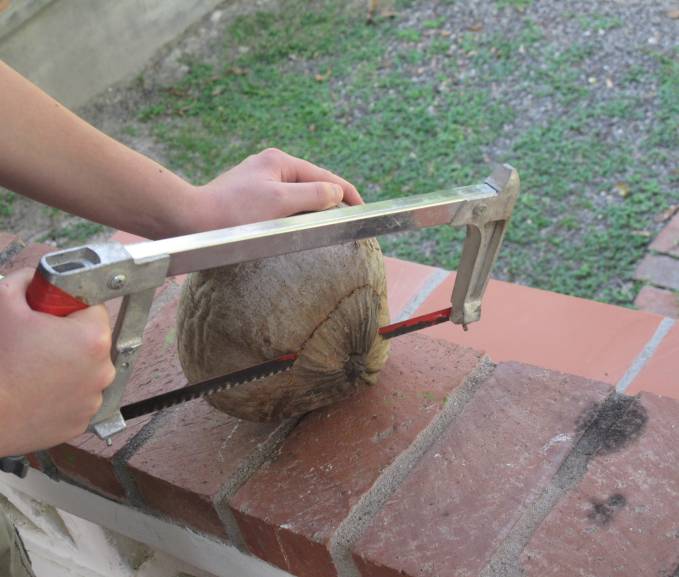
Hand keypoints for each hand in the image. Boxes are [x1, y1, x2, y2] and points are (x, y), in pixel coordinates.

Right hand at [0, 269, 114, 455]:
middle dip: (68, 338)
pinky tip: (38, 391)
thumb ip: (26, 281)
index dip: (69, 308)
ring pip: (86, 371)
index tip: (50, 316)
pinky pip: (77, 399)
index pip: (93, 308)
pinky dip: (62, 395)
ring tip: (34, 369)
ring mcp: (94, 398)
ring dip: (67, 367)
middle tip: (37, 343)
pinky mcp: (82, 421)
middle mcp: (103, 369)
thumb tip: (36, 278)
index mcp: (93, 337)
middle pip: (92, 341)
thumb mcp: (4, 303)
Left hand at [189, 148, 362, 231]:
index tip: (363, 210)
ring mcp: (258, 180)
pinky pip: (282, 202)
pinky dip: (295, 212)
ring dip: (312, 208)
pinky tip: (297, 225)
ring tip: (326, 224)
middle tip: (347, 221)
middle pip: (313, 183)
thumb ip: (314, 194)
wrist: (191, 221)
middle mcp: (269, 166)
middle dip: (331, 200)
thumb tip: (337, 192)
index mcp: (280, 161)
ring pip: (298, 194)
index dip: (347, 194)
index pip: (326, 177)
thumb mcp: (280, 202)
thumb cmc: (233, 212)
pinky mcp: (249, 196)